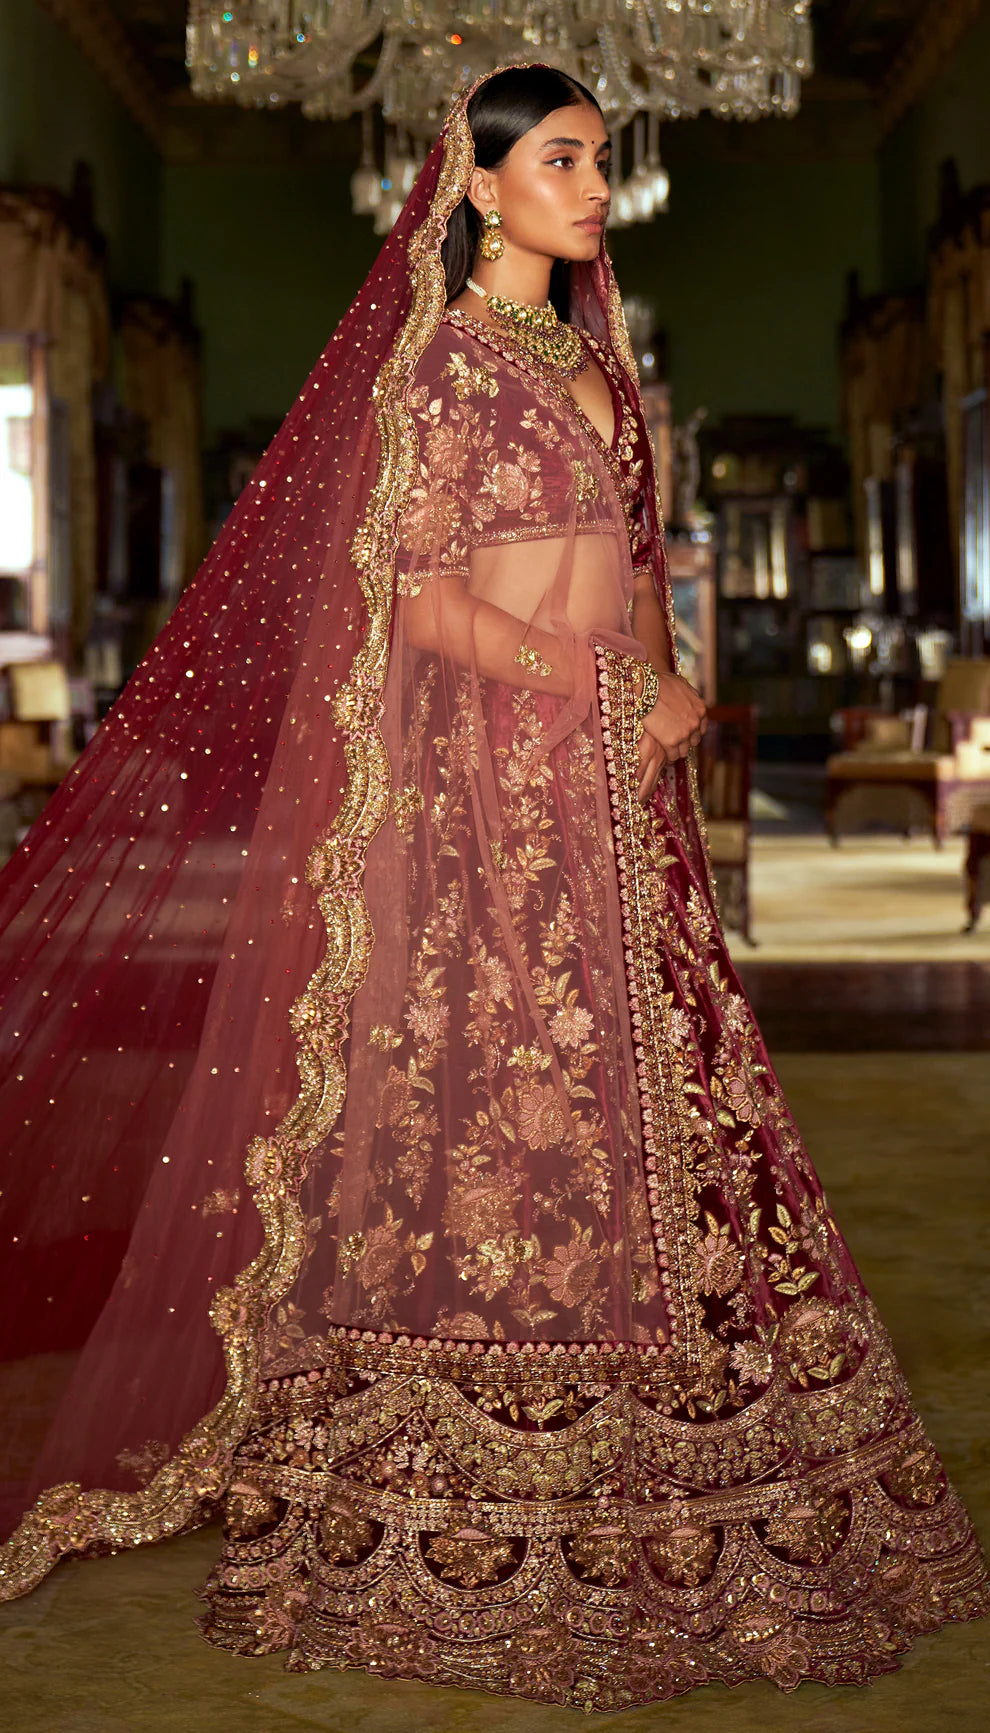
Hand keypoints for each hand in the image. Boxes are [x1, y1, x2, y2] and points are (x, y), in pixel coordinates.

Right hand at [636, 669, 706, 801]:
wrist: (645, 688)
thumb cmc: (659, 682)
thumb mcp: (682, 684)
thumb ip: (690, 694)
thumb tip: (690, 696)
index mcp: (700, 709)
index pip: (701, 727)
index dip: (691, 730)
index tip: (683, 732)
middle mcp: (696, 722)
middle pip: (694, 741)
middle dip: (685, 741)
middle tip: (674, 741)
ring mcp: (685, 733)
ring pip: (685, 751)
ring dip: (677, 750)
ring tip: (668, 749)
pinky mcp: (672, 742)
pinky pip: (674, 756)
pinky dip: (669, 757)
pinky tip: (663, 755)